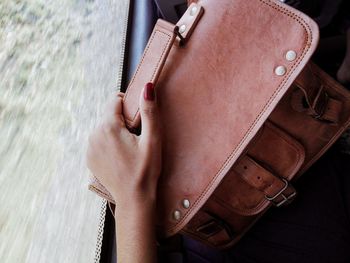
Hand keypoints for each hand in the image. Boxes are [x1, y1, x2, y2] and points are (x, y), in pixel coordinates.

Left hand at [86, 83, 161, 207]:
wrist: (134, 199)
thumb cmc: (146, 170)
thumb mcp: (153, 140)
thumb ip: (149, 112)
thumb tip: (147, 87)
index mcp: (108, 127)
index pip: (115, 100)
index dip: (129, 104)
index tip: (139, 119)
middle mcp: (94, 134)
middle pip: (110, 115)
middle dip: (123, 120)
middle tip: (137, 138)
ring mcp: (89, 148)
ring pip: (104, 128)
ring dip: (116, 131)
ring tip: (130, 148)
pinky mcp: (90, 158)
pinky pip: (99, 141)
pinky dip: (109, 143)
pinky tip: (121, 156)